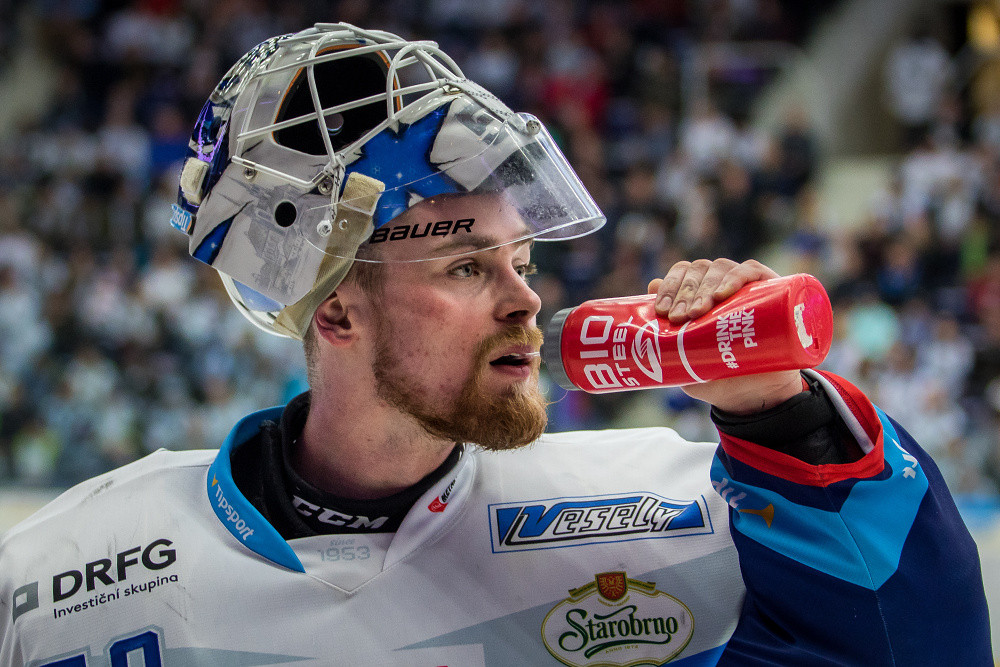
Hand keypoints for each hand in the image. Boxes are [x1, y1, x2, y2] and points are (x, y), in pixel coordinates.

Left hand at [647, 258, 804, 414]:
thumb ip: (664, 330)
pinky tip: (723, 293)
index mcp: (700, 294)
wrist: (754, 395)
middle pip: (698, 270)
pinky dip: (736, 276)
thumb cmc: (716, 373)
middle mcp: (721, 285)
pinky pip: (752, 270)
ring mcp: (746, 286)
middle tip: (680, 317)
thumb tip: (649, 286)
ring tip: (699, 311)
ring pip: (721, 267)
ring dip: (706, 285)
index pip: (681, 274)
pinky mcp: (771, 291)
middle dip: (686, 292)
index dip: (669, 287)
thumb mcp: (683, 357)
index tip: (662, 311)